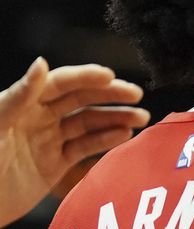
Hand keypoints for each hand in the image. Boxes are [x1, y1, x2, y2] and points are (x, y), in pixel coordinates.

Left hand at [0, 58, 149, 226]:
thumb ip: (17, 96)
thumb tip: (42, 62)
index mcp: (22, 104)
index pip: (60, 83)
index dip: (86, 77)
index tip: (111, 76)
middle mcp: (38, 118)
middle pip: (81, 100)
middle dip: (110, 95)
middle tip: (137, 94)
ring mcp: (48, 141)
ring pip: (88, 123)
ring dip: (115, 117)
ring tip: (142, 117)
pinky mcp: (54, 165)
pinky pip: (85, 148)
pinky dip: (106, 140)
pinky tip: (126, 135)